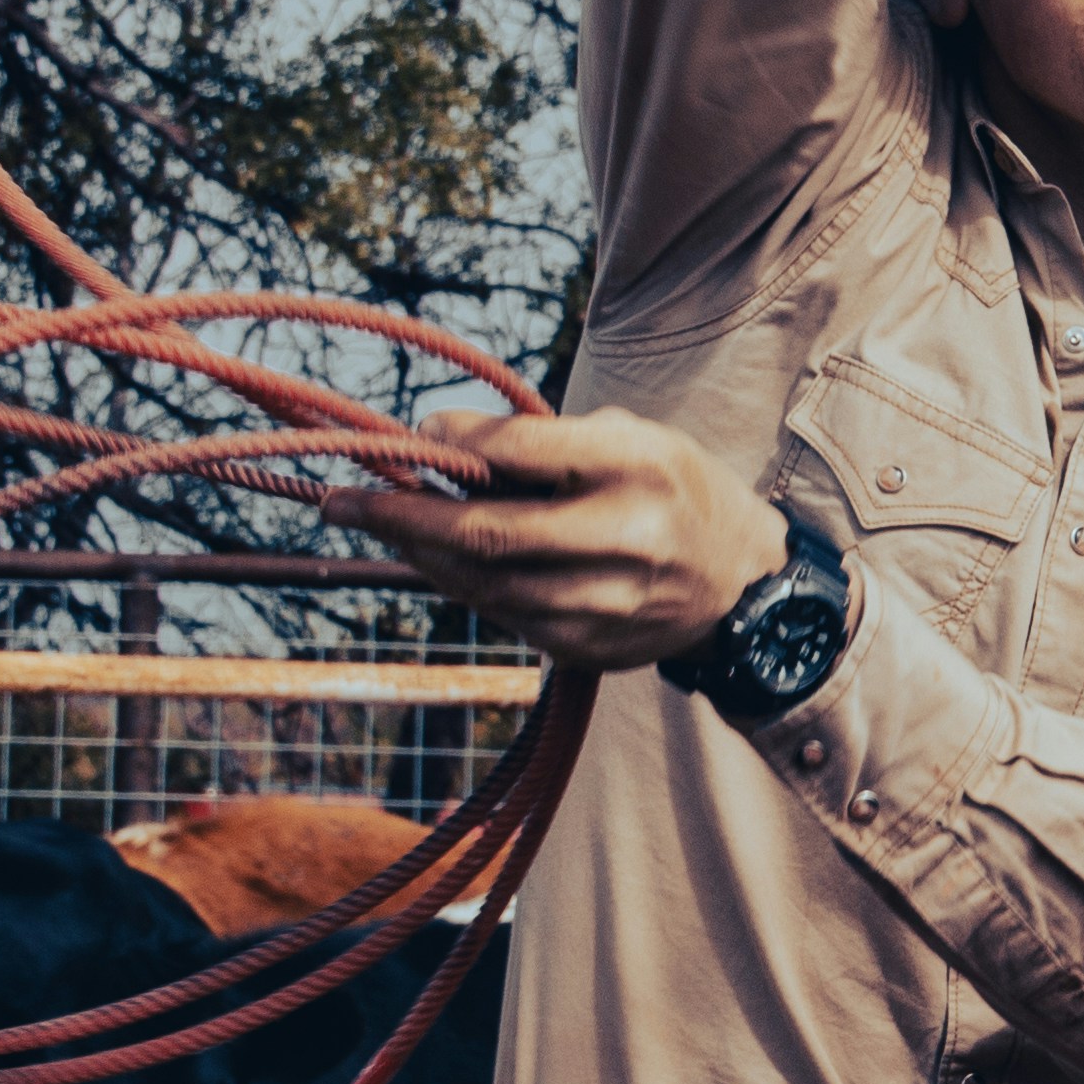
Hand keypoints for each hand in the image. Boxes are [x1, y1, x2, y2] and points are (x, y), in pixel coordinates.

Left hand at [318, 412, 793, 674]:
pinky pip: (501, 614)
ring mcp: (607, 604)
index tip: (416, 434)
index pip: (523, 451)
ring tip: (376, 523)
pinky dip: (459, 583)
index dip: (456, 443)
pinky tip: (434, 558)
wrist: (744, 590)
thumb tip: (440, 444)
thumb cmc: (675, 491)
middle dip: (400, 516)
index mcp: (642, 467)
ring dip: (417, 553)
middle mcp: (627, 539)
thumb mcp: (634, 439)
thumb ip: (546, 441)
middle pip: (486, 533)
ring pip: (482, 583)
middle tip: (339, 500)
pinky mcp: (590, 649)